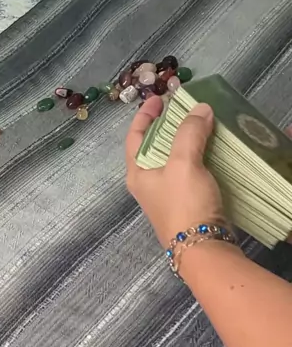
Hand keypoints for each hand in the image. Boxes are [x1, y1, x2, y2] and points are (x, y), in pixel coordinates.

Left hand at [125, 96, 225, 248]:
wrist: (202, 248)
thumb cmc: (184, 205)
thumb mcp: (183, 163)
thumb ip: (189, 132)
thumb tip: (200, 110)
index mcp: (137, 174)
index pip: (135, 137)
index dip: (144, 115)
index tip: (159, 98)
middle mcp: (148, 185)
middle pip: (153, 147)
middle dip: (167, 126)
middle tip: (183, 109)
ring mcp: (166, 196)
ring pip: (172, 160)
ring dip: (184, 141)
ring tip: (200, 125)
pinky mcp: (186, 204)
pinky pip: (188, 172)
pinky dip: (197, 157)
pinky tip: (210, 151)